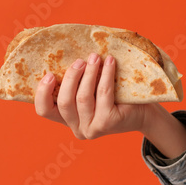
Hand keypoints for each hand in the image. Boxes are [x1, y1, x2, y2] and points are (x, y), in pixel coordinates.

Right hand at [34, 53, 152, 139]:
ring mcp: (92, 129)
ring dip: (89, 73)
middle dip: (71, 77)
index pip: (45, 111)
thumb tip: (65, 55)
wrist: (143, 112)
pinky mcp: (107, 123)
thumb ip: (76, 83)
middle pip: (64, 102)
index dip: (42, 92)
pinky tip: (110, 61)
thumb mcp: (91, 90)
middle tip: (80, 61)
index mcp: (68, 120)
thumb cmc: (115, 97)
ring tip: (95, 57)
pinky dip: (105, 74)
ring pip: (83, 97)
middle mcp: (78, 129)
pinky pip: (103, 94)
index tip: (49, 74)